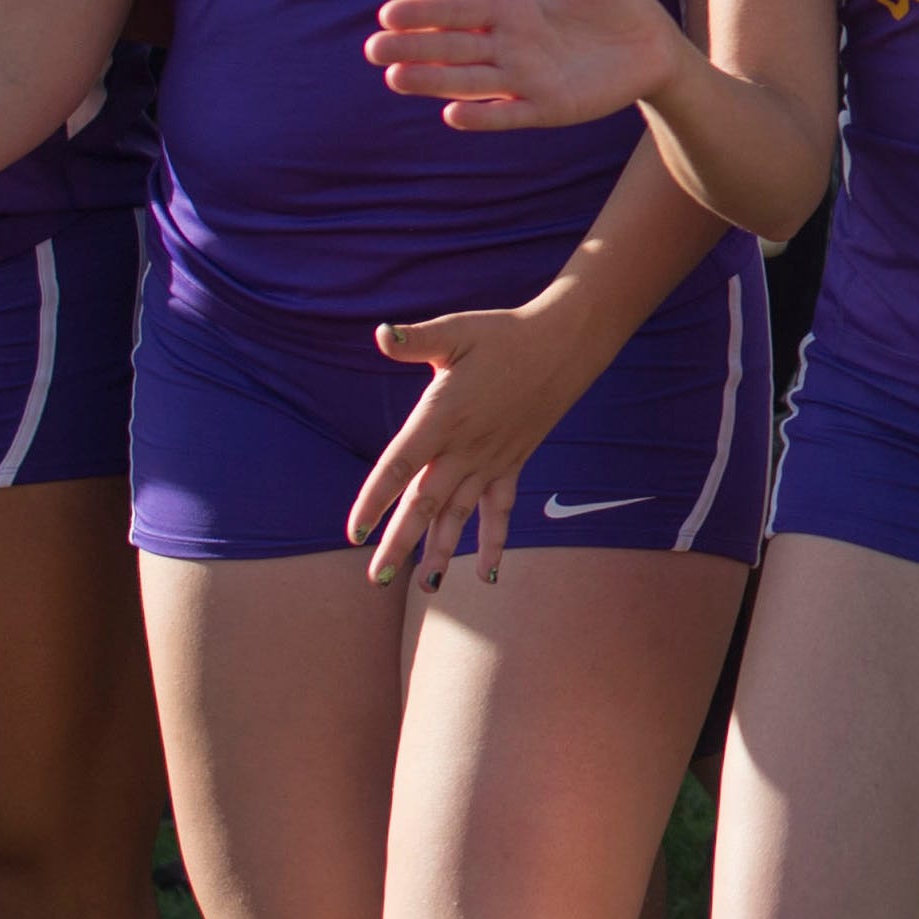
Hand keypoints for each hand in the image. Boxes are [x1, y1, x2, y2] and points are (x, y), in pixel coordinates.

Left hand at [349, 298, 613, 585]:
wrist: (563, 344)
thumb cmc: (503, 334)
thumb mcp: (457, 330)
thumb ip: (416, 340)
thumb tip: (381, 334)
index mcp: (442, 416)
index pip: (400, 466)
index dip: (375, 500)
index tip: (355, 533)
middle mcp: (465, 448)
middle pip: (426, 504)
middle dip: (401, 543)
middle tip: (378, 579)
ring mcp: (491, 460)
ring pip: (461, 515)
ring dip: (443, 551)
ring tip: (427, 588)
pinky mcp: (512, 463)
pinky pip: (501, 510)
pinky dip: (495, 541)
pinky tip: (487, 574)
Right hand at [367, 0, 686, 129]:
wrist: (655, 41)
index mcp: (509, 8)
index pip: (456, 10)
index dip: (423, 12)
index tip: (388, 14)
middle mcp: (508, 45)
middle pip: (451, 47)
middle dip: (413, 48)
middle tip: (374, 50)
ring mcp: (526, 78)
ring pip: (469, 81)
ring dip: (434, 81)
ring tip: (397, 79)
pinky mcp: (549, 107)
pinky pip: (510, 113)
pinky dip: (483, 116)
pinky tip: (454, 115)